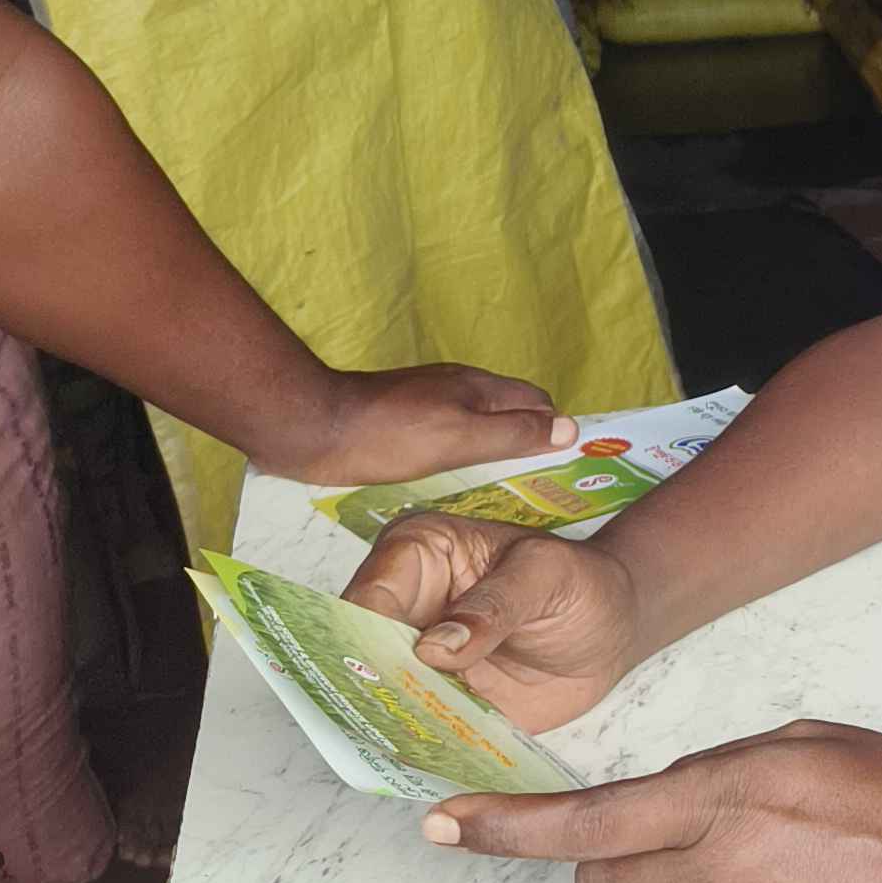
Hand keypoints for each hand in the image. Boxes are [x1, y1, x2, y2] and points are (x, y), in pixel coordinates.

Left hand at [275, 368, 576, 493]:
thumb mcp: (459, 440)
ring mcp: (427, 400)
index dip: (553, 432)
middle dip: (527, 441)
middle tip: (532, 491)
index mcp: (479, 388)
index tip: (560, 473)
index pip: (538, 403)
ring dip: (490, 450)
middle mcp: (458, 387)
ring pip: (477, 423)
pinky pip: (446, 433)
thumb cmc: (387, 437)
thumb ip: (513, 433)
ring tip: (493, 495)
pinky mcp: (400, 418)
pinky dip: (459, 455)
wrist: (311, 428)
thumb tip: (570, 428)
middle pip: (509, 411)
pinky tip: (447, 484)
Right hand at [342, 516, 645, 733]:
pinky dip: (414, 745)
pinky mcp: (432, 701)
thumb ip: (495, 605)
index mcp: (418, 552)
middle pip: (358, 650)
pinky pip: (411, 727)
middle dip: (364, 685)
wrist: (610, 627)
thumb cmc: (579, 583)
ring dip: (385, 722)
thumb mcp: (546, 577)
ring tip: (399, 745)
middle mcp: (403, 605)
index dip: (363, 635)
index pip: (370, 593)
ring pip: (376, 693)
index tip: (373, 673)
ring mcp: (413, 658)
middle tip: (378, 719)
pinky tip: (423, 762)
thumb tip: (434, 646)